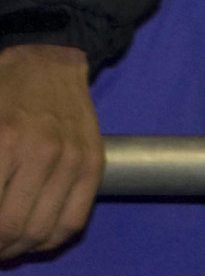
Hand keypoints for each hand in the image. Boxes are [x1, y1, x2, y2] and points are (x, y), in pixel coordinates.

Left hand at [0, 45, 103, 256]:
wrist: (50, 57)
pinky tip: (36, 236)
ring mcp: (73, 156)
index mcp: (5, 140)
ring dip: (20, 247)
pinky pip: (74, 220)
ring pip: (43, 231)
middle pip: (13, 228)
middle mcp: (42, 151)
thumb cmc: (3, 89)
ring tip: (8, 244)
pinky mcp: (94, 160)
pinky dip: (51, 240)